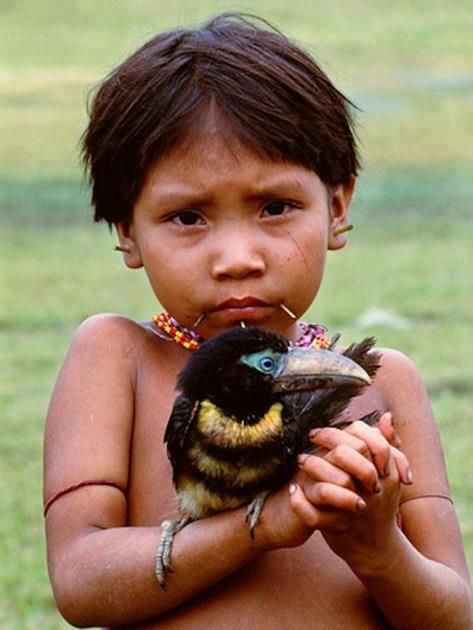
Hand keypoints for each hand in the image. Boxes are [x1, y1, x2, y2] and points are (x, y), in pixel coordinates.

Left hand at [289, 413, 411, 569]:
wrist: (377, 550)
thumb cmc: (379, 505)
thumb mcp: (388, 476)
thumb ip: (388, 445)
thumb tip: (385, 416)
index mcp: (386, 474)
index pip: (366, 441)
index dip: (340, 432)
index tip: (319, 430)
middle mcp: (373, 490)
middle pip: (351, 456)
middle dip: (327, 443)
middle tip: (309, 440)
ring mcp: (357, 510)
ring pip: (335, 484)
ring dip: (314, 468)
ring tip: (299, 461)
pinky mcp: (340, 528)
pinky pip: (316, 516)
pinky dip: (301, 504)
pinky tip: (292, 491)